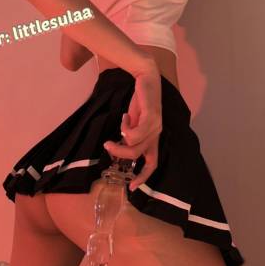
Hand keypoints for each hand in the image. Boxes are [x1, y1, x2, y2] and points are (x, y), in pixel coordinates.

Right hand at [103, 69, 161, 191]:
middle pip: (140, 155)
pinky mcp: (152, 116)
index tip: (132, 187)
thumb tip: (118, 147)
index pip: (153, 162)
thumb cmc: (140, 101)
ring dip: (120, 142)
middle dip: (121, 155)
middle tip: (107, 147)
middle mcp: (157, 134)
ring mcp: (156, 125)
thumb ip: (129, 135)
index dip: (144, 176)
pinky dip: (126, 128)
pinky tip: (125, 117)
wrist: (146, 78)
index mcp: (153, 138)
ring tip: (113, 133)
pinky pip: (136, 132)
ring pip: (135, 145)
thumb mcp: (133, 122)